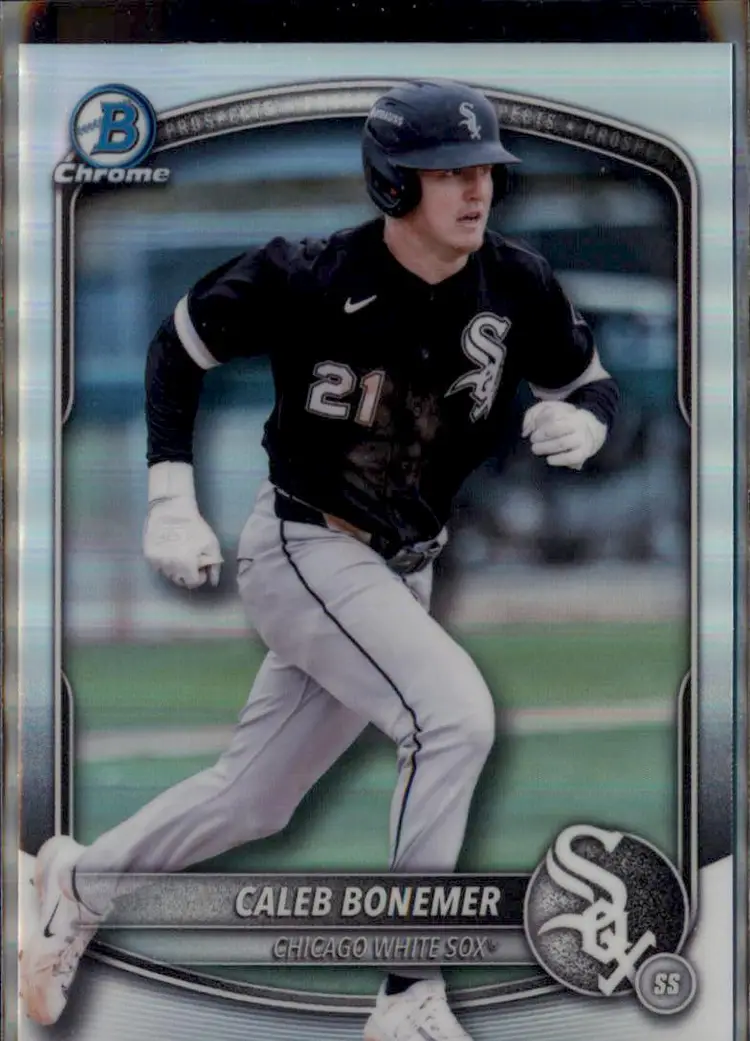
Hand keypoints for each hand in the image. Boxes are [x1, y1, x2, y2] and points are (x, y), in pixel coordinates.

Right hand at [143, 462, 222, 588]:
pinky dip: (164, 562)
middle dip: (187, 574)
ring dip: (175, 569)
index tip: (201, 567)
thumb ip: (214, 567)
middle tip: (191, 561)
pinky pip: (158, 566)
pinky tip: (170, 550)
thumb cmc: (195, 527)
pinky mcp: (148, 555)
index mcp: (186, 565)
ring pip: (168, 574)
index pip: (192, 583)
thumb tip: (213, 583)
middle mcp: (169, 566)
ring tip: (180, 554)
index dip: (199, 577)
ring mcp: (157, 561)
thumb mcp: (211, 545)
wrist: (171, 509)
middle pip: (179, 580)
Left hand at [522, 401, 606, 469]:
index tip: (532, 429)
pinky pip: (571, 457)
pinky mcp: (584, 452)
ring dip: (545, 448)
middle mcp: (576, 423)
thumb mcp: (549, 409)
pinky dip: (559, 460)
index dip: (538, 421)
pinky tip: (549, 460)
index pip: (551, 413)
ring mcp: (581, 438)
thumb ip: (533, 415)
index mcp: (568, 411)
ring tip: (536, 449)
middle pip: (555, 428)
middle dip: (540, 435)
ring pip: (561, 443)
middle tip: (533, 440)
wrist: (591, 429)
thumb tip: (525, 431)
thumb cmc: (564, 420)